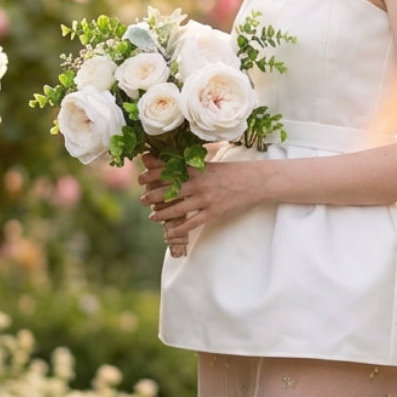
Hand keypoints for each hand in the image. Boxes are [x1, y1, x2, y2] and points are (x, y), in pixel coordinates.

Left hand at [139, 156, 258, 249]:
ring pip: (177, 209)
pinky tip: (169, 232)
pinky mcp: (213, 212)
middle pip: (168, 190)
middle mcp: (199, 183)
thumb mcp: (211, 164)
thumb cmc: (232, 172)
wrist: (254, 182)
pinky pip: (192, 223)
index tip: (141, 178)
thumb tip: (174, 164)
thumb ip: (192, 165)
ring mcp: (206, 199)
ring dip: (161, 213)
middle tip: (142, 199)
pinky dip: (179, 229)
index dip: (151, 174)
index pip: (168, 170)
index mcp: (198, 169)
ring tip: (151, 216)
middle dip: (152, 196)